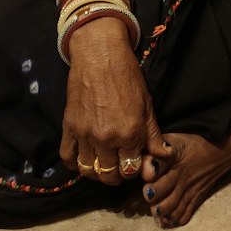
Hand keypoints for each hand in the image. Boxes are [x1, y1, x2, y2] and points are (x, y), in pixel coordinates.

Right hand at [59, 17, 168, 185]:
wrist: (100, 54)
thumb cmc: (127, 76)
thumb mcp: (147, 104)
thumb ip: (153, 134)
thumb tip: (163, 155)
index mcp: (130, 133)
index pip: (131, 169)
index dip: (134, 168)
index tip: (133, 162)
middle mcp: (107, 138)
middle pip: (109, 176)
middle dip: (117, 175)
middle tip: (119, 167)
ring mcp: (85, 135)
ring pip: (88, 171)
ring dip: (97, 173)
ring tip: (103, 164)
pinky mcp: (69, 128)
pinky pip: (67, 158)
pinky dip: (74, 164)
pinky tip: (83, 158)